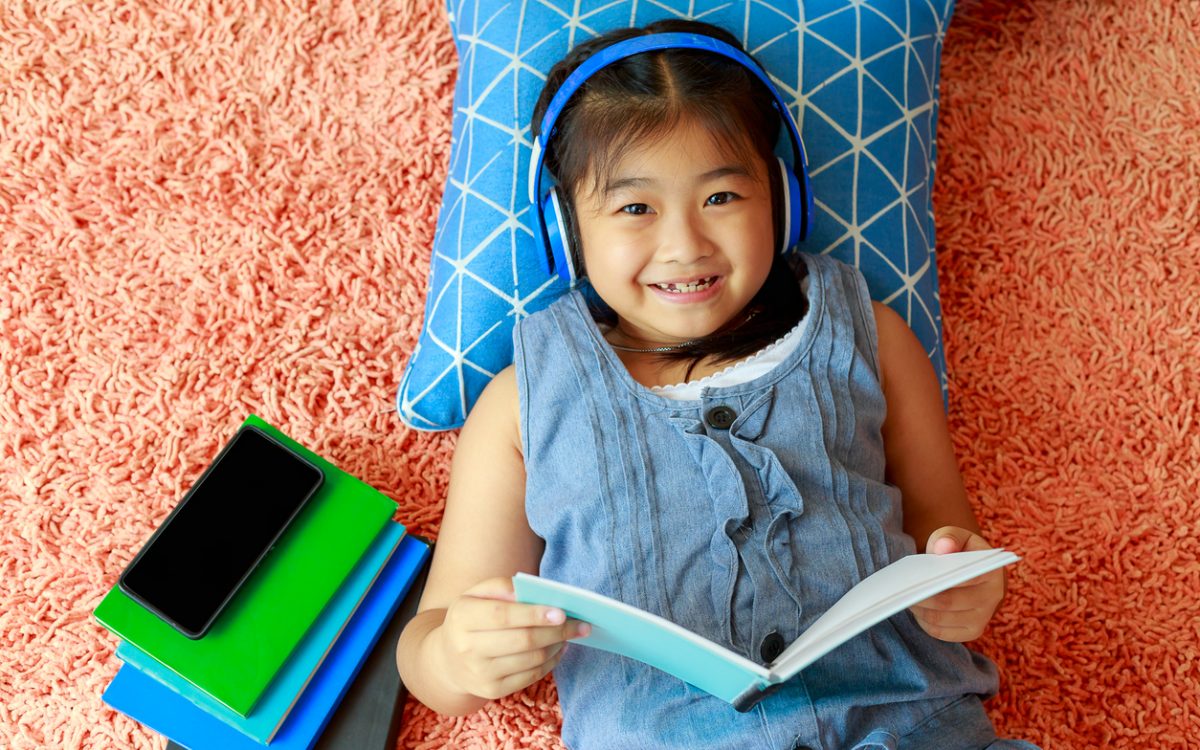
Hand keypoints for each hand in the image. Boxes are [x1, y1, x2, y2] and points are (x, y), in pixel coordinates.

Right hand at [436, 577, 590, 700]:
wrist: (447, 659)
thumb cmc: (470, 618)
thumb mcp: (476, 595)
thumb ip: (502, 586)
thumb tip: (532, 592)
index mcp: (462, 617)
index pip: (503, 615)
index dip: (534, 614)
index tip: (561, 611)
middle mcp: (467, 648)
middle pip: (522, 640)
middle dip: (556, 631)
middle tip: (580, 624)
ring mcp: (480, 673)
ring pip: (531, 659)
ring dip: (557, 645)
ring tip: (571, 633)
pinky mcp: (492, 691)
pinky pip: (531, 676)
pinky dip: (551, 661)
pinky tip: (559, 648)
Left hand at [908, 527, 1005, 641]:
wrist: (973, 572)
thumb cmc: (961, 552)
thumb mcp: (956, 536)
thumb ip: (950, 537)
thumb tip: (943, 547)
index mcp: (992, 572)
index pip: (966, 578)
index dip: (939, 578)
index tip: (916, 575)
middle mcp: (992, 598)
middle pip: (949, 602)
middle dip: (922, 596)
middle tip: (902, 590)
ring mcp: (982, 618)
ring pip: (942, 619)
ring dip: (919, 610)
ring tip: (905, 598)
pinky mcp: (971, 632)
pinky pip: (941, 632)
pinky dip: (924, 621)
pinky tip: (915, 610)